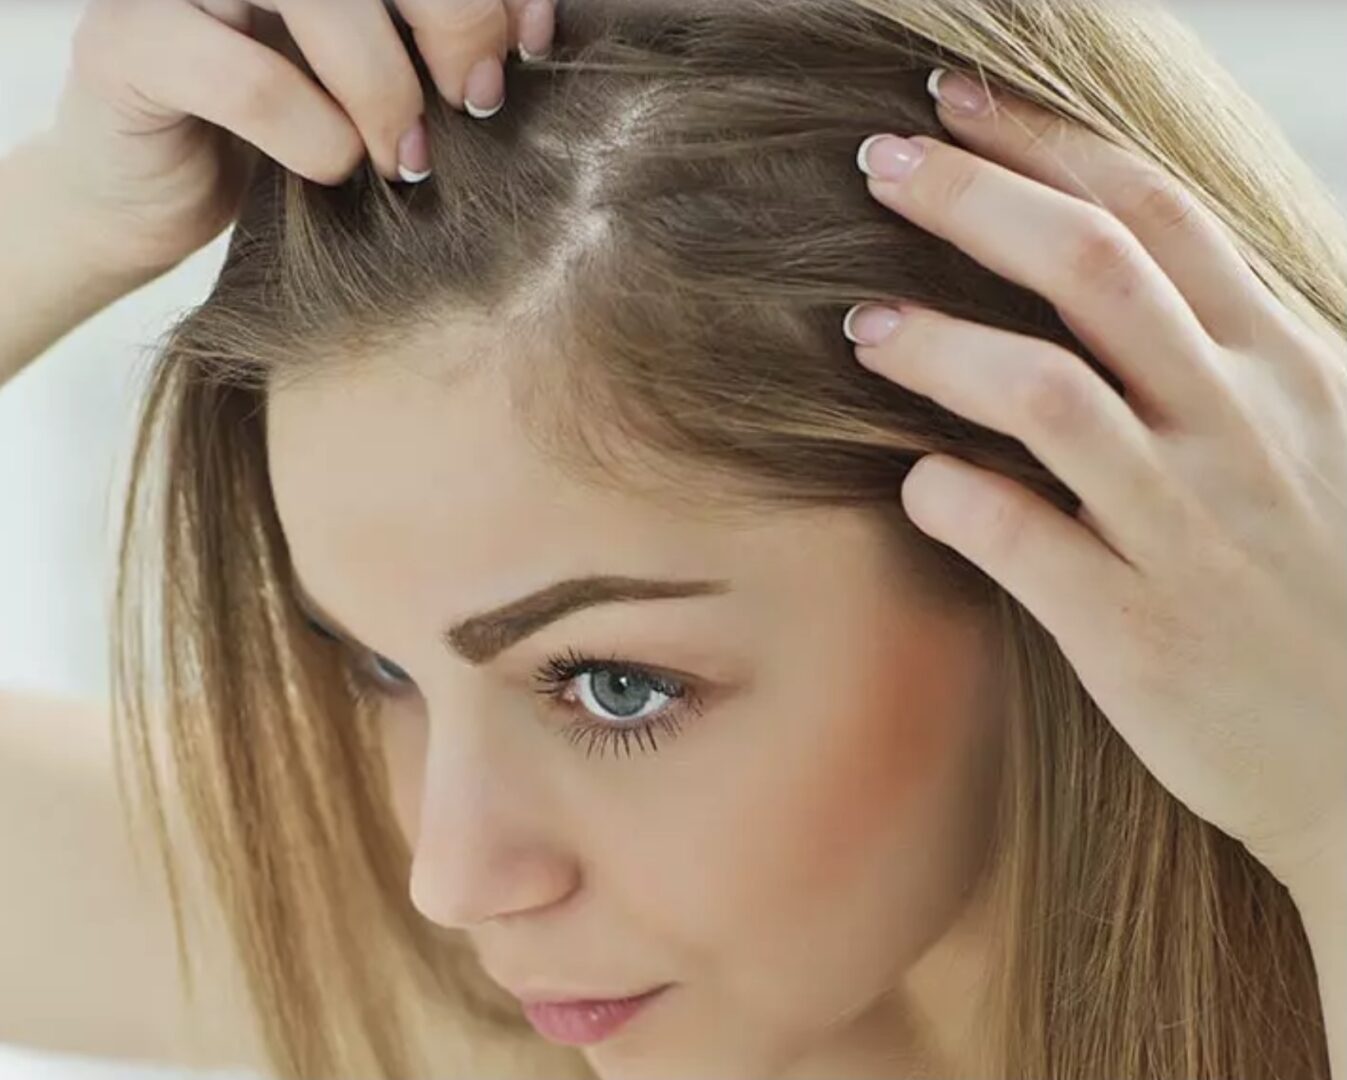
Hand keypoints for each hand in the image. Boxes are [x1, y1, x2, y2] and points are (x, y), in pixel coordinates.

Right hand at [42, 0, 553, 277]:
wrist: (159, 197)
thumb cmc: (287, 134)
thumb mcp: (375, 81)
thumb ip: (431, 44)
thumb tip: (529, 39)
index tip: (532, 45)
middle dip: (450, 13)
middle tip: (476, 99)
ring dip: (382, 80)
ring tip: (408, 155)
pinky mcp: (127, 45)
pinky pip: (242, 76)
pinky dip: (310, 132)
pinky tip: (332, 171)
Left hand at [845, 69, 1346, 897]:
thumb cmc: (1322, 584)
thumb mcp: (1314, 438)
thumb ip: (1225, 351)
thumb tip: (1114, 264)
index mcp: (1283, 366)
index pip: (1155, 213)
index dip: (1043, 142)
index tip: (951, 102)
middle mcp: (1239, 428)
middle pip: (1091, 268)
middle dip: (971, 198)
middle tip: (873, 163)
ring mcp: (1188, 528)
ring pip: (1047, 394)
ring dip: (939, 345)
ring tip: (859, 324)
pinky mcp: (1137, 630)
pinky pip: (1021, 538)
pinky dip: (950, 495)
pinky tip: (910, 482)